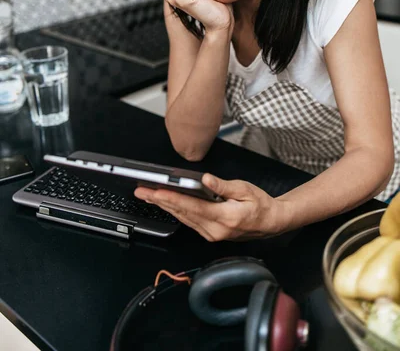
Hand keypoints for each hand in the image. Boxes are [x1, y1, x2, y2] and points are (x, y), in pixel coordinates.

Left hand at [134, 173, 283, 241]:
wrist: (271, 222)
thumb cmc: (260, 205)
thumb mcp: (244, 189)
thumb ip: (223, 186)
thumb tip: (206, 180)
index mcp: (225, 217)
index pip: (192, 207)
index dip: (172, 199)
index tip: (156, 192)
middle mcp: (216, 229)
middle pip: (183, 214)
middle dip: (160, 202)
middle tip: (142, 192)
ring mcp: (212, 234)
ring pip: (183, 219)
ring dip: (165, 207)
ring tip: (149, 196)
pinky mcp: (211, 234)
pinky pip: (189, 222)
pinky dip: (176, 212)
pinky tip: (166, 204)